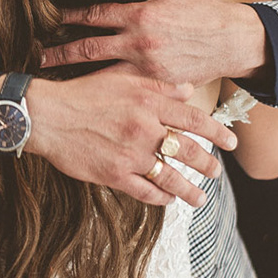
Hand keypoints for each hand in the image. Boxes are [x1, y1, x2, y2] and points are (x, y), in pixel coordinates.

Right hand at [15, 66, 236, 208]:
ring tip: (200, 198)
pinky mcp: (114, 174)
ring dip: (189, 190)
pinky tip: (168, 199)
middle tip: (216, 173)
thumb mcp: (121, 78)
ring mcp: (130, 154)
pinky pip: (145, 190)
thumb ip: (157, 85)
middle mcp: (144, 129)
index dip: (217, 132)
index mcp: (149, 103)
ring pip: (171, 177)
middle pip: (188, 151)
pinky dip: (161, 197)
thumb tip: (187, 90)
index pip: (194, 119)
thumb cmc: (82, 94)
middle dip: (207, 165)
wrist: (46, 115)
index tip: (231, 142)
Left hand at [44, 0, 269, 87]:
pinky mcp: (157, 85)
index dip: (68, 17)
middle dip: (58, 53)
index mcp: (141, 14)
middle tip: (34, 57)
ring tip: (52, 79)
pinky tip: (86, 93)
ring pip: (102, 73)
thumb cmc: (202, 9)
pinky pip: (125, 87)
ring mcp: (148, 67)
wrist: (232, 40)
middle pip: (88, 49)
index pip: (95, 15)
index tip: (47, 19)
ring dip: (76, 76)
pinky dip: (104, 90)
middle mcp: (140, 42)